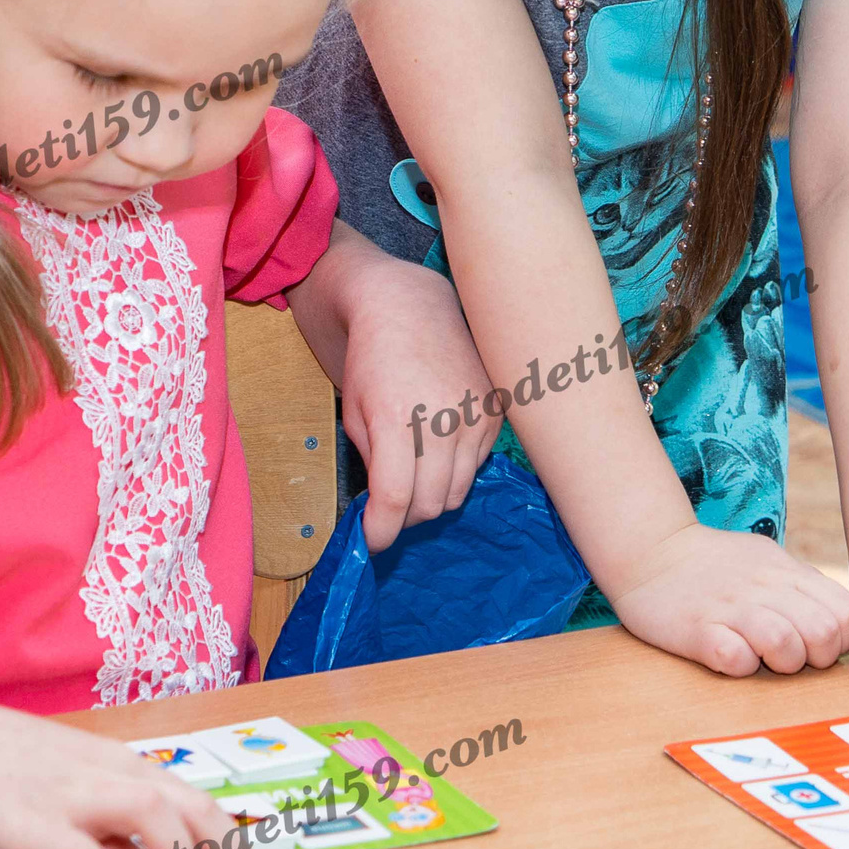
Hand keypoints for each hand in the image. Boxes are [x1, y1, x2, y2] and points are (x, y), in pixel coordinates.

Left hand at [292, 230, 496, 551]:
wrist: (409, 305)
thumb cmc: (370, 359)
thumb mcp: (354, 413)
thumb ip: (373, 463)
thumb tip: (387, 508)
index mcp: (397, 420)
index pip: (395, 500)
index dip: (380, 533)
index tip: (370, 543)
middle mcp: (442, 421)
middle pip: (429, 505)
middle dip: (403, 518)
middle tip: (388, 510)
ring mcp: (474, 417)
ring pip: (456, 493)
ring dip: (431, 499)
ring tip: (412, 481)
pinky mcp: (494, 413)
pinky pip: (476, 467)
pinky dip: (454, 472)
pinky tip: (437, 449)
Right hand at [606, 522, 848, 675]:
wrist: (650, 552)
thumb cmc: (715, 564)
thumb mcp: (768, 560)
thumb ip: (802, 586)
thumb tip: (836, 618)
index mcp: (787, 572)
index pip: (847, 614)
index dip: (841, 640)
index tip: (817, 646)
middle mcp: (765, 587)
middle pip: (823, 634)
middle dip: (815, 659)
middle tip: (790, 658)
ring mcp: (731, 608)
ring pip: (785, 646)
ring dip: (780, 663)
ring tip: (761, 658)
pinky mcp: (697, 630)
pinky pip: (735, 659)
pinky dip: (739, 666)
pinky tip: (730, 657)